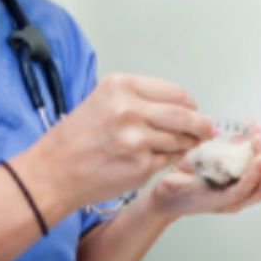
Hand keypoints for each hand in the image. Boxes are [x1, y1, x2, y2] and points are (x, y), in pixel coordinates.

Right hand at [16, 74, 213, 210]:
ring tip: (179, 145)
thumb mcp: (105, 101)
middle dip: (201, 125)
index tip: (196, 110)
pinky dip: (172, 158)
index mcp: (122, 86)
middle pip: (185, 115)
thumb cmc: (76, 139)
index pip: (176, 93)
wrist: (52, 173)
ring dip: (186, 143)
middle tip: (208, 129)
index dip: (191, 104)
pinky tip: (161, 157)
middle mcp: (130, 109)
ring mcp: (137, 139)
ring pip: (180, 139)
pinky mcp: (141, 165)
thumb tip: (185, 107)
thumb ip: (143, 100)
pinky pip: (170, 159)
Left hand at [149, 126, 260, 218]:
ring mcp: (238, 201)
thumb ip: (239, 143)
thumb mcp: (221, 153)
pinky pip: (245, 189)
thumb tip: (254, 125)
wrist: (163, 193)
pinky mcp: (222, 202)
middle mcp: (250, 195)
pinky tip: (259, 158)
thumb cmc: (190, 174)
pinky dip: (255, 172)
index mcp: (255, 184)